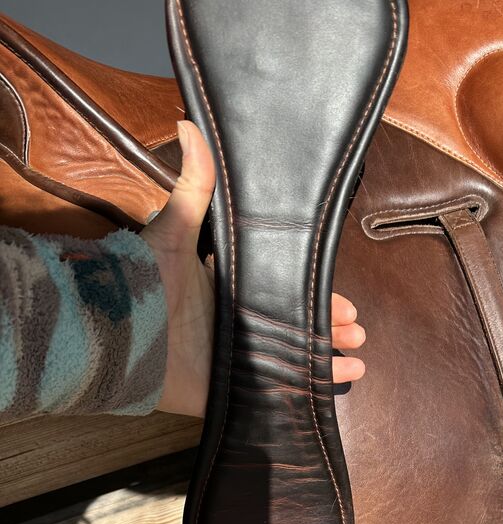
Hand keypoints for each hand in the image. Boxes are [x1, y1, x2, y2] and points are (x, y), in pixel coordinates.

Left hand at [143, 120, 365, 416]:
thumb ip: (192, 187)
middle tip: (355, 327)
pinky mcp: (230, 388)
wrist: (119, 334)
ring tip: (355, 353)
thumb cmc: (146, 281)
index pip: (282, 289)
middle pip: (295, 325)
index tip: (343, 298)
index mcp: (229, 289)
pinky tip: (341, 379)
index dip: (313, 292)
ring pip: (293, 358)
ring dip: (328, 355)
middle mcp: (236, 323)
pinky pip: (277, 391)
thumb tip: (190, 126)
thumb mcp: (175, 229)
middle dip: (328, 326)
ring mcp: (235, 358)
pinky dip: (311, 386)